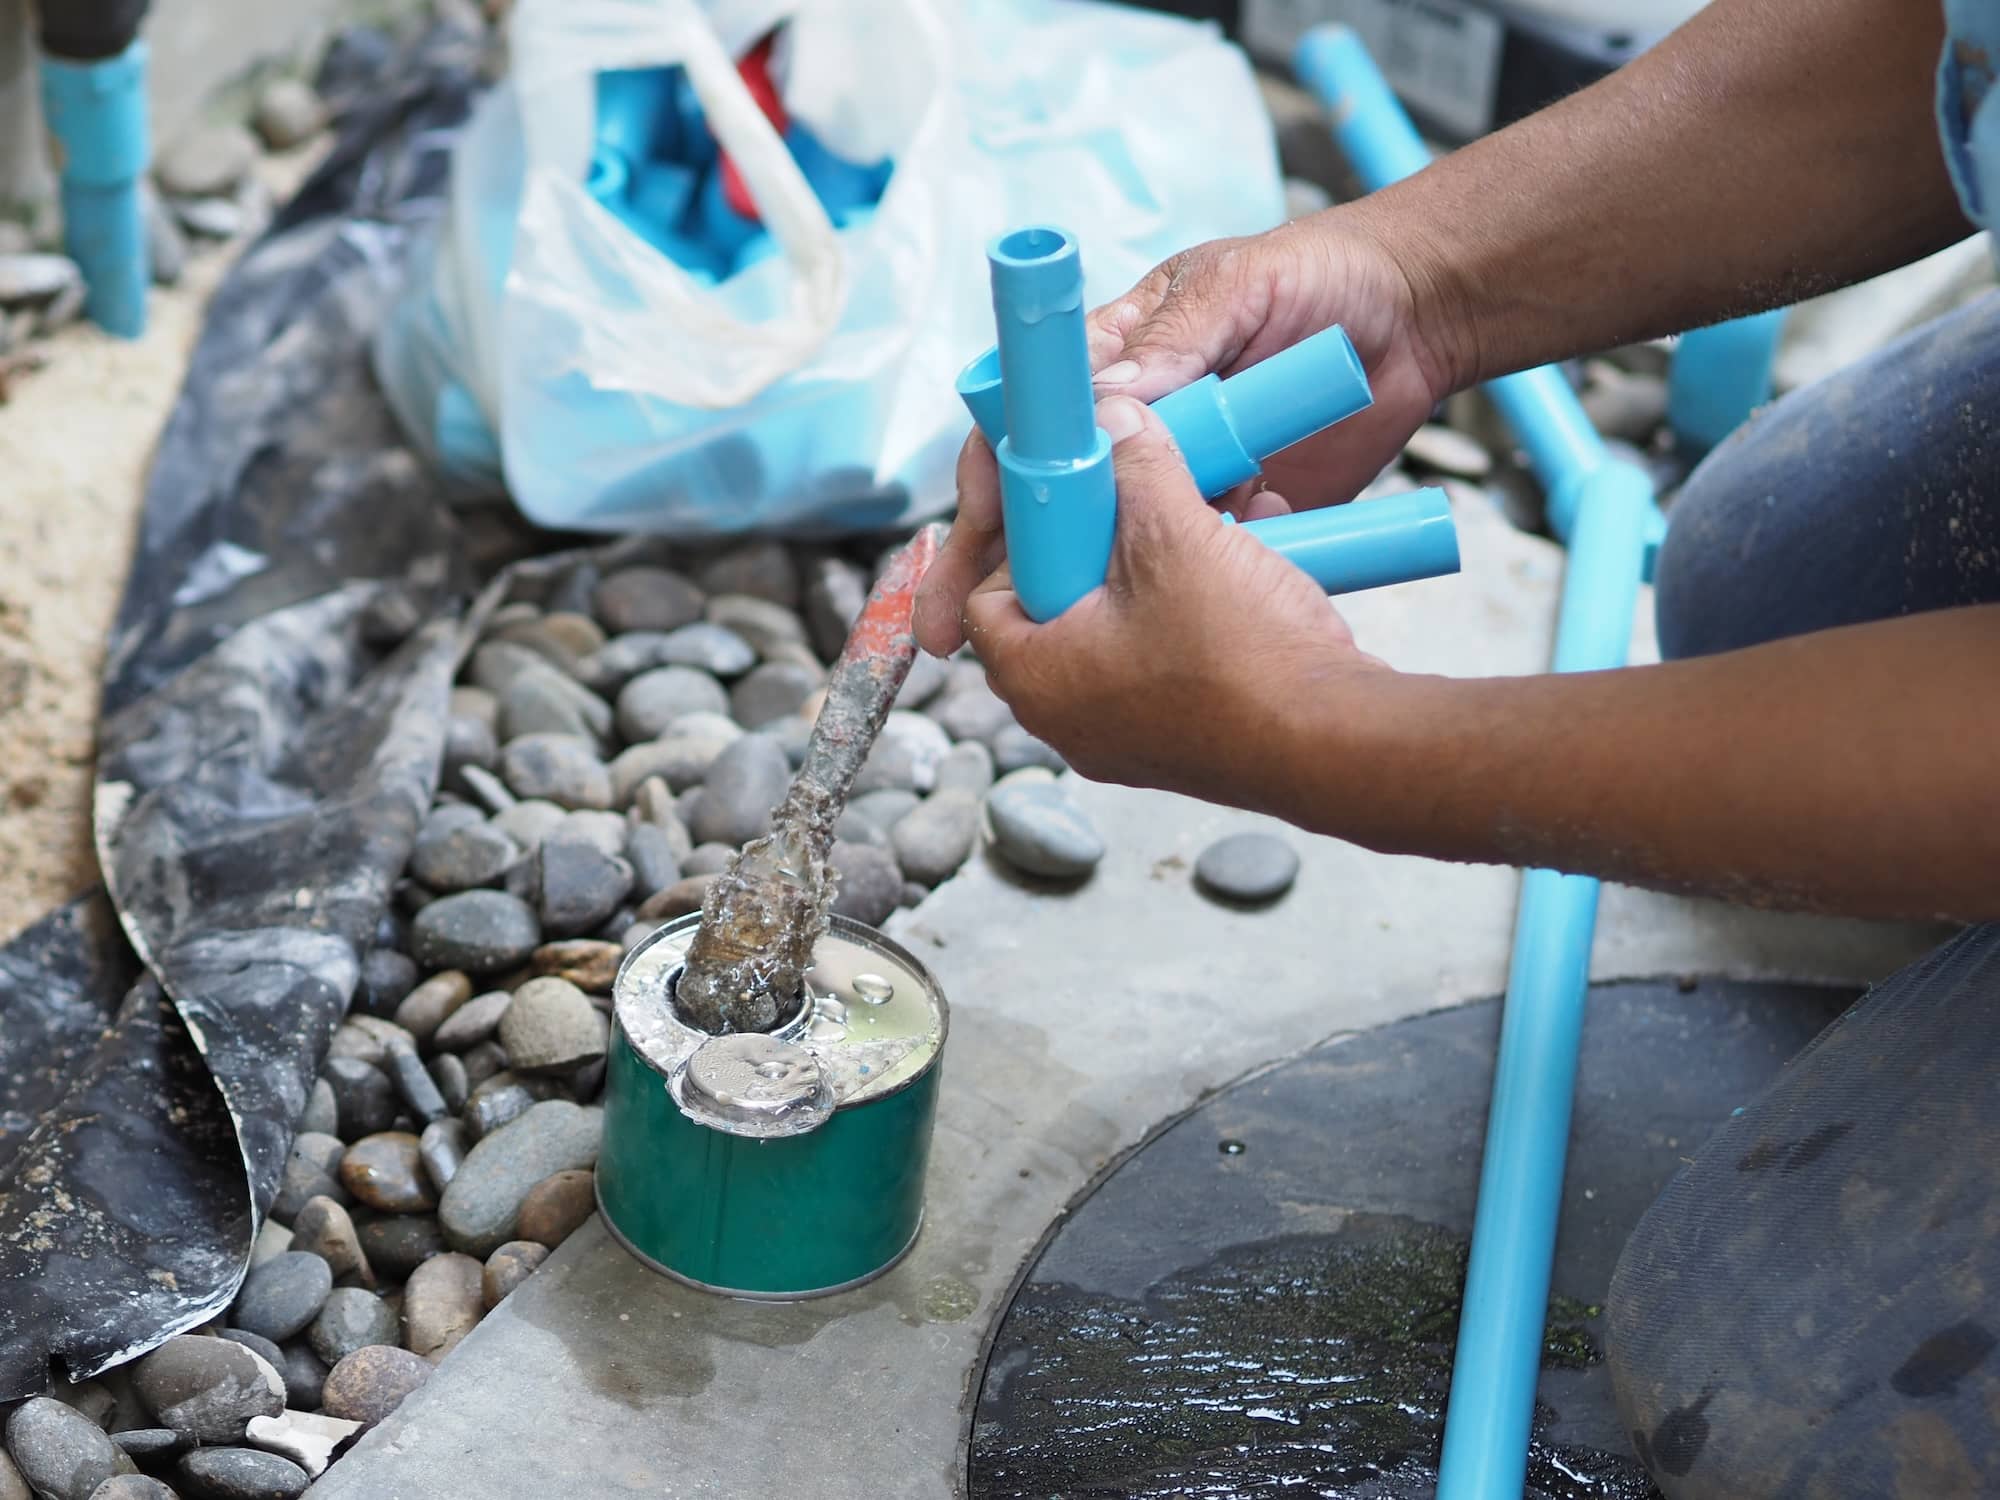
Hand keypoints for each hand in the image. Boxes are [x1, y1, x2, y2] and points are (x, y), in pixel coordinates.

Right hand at [916, 208, 1462, 656]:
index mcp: (1115, 358)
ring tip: (1051, 648)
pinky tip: (1184, 618)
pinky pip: (1190, 562)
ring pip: (1108, 544)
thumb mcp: (1238, 290)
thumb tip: (1099, 402)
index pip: (1025, 421)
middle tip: (953, 630)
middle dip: (994, 565)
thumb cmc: (1324, 276)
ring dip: (1078, 593)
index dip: (991, 480)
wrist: (1423, 317)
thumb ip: (1173, 343)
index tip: (972, 530)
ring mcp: (1181, 474)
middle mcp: (1134, 423)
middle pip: (1044, 502)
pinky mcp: (1231, 514)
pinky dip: (1185, 587)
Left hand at [959, 396, 1389, 814]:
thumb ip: (1136, 467)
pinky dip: (1194, 615)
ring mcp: (1124, 740)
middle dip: (1105, 547)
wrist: (1334, 743)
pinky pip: (1168, 663)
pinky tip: (1244, 571)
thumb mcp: (1176, 536)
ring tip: (1207, 527)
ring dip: (1161, 574)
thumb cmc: (1239, 659)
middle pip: (1060, 608)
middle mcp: (1067, 722)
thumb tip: (1115, 417)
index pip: (987, 596)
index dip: (1025, 538)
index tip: (1071, 502)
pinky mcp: (1181, 744)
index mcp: (1036, 678)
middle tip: (1143, 510)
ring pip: (1121, 632)